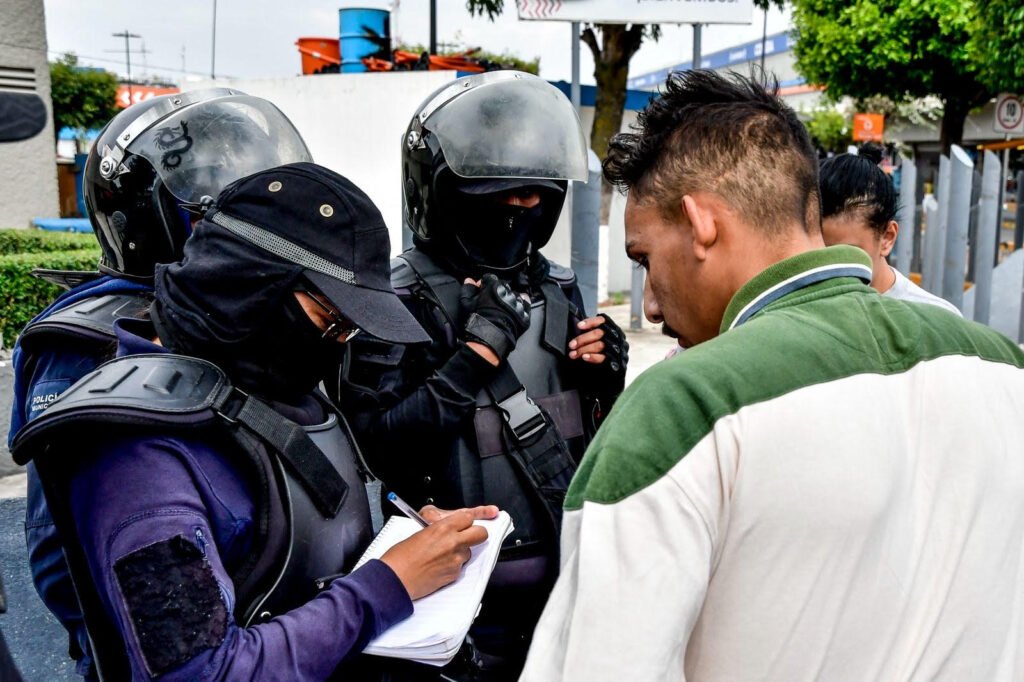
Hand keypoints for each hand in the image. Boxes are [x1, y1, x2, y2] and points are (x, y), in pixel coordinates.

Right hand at [380, 505, 498, 599]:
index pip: (468, 517)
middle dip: (477, 534)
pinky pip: (460, 567)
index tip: (466, 523)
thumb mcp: (419, 533)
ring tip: (441, 556)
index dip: (468, 520)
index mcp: (443, 528)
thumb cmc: (400, 557)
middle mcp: (453, 543)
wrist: (395, 580)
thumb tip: (446, 529)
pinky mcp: (453, 575)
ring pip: (469, 552)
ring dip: (460, 552)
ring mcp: (455, 560)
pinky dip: (452, 566)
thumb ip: (437, 530)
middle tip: (468, 536)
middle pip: (481, 534)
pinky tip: (437, 567)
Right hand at [460, 274, 529, 361]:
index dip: (483, 284)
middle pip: (502, 286)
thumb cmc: (478, 319)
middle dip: (496, 292)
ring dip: (508, 298)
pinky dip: (521, 305)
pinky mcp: (524, 312)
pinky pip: (526, 304)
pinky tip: (516, 307)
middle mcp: (508, 291)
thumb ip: (468, 289)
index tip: (481, 291)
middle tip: (490, 302)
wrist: (490, 337)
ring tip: (501, 308)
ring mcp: (517, 302)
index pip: (489, 278)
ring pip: (513, 295)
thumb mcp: (467, 303)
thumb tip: (469, 280)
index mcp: (494, 286)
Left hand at [568, 315, 628, 374]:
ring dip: (584, 349)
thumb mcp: (594, 338)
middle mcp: (615, 336)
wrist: (605, 371)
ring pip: (599, 345)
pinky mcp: (615, 361)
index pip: (601, 321)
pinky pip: (603, 357)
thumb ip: (588, 332)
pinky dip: (592, 357)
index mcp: (610, 328)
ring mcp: (616, 349)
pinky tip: (584, 357)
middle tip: (571, 345)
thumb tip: (575, 326)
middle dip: (582, 339)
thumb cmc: (596, 350)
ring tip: (573, 354)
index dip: (590, 322)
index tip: (578, 326)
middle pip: (598, 333)